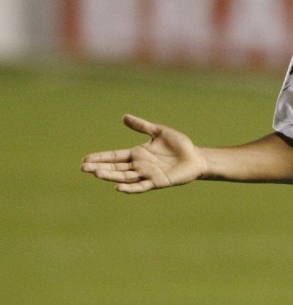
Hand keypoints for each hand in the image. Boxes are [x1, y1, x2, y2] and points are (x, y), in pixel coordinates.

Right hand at [81, 115, 205, 193]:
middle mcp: (139, 165)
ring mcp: (147, 175)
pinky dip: (130, 188)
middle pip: (116, 168)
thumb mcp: (159, 132)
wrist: (196, 157)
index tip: (85, 159)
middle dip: (100, 168)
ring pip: (125, 177)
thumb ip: (142, 126)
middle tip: (84, 168)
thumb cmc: (179, 145)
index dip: (101, 158)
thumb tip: (124, 117)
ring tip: (97, 174)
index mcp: (137, 153)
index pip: (115, 156)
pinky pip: (141, 186)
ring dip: (111, 176)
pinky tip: (118, 187)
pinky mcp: (157, 182)